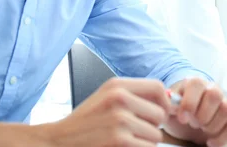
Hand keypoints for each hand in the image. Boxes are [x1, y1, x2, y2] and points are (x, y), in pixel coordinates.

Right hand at [42, 77, 169, 146]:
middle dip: (152, 127)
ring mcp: (119, 119)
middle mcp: (119, 98)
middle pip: (160, 114)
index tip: (161, 113)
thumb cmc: (86, 123)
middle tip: (134, 132)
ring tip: (125, 140)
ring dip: (145, 142)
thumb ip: (134, 96)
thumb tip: (170, 99)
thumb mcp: (106, 99)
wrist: (56, 142)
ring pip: (156, 135)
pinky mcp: (119, 140)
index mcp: (117, 85)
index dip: (165, 102)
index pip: (158, 87)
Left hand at [164, 78, 226, 146]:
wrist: (187, 124)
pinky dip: (221, 138)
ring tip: (202, 130)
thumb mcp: (169, 109)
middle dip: (202, 115)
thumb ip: (167, 105)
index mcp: (195, 83)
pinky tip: (210, 142)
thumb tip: (169, 105)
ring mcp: (225, 101)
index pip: (197, 84)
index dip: (189, 103)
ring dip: (212, 125)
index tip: (182, 119)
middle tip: (193, 124)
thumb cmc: (178, 113)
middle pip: (215, 94)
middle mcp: (212, 88)